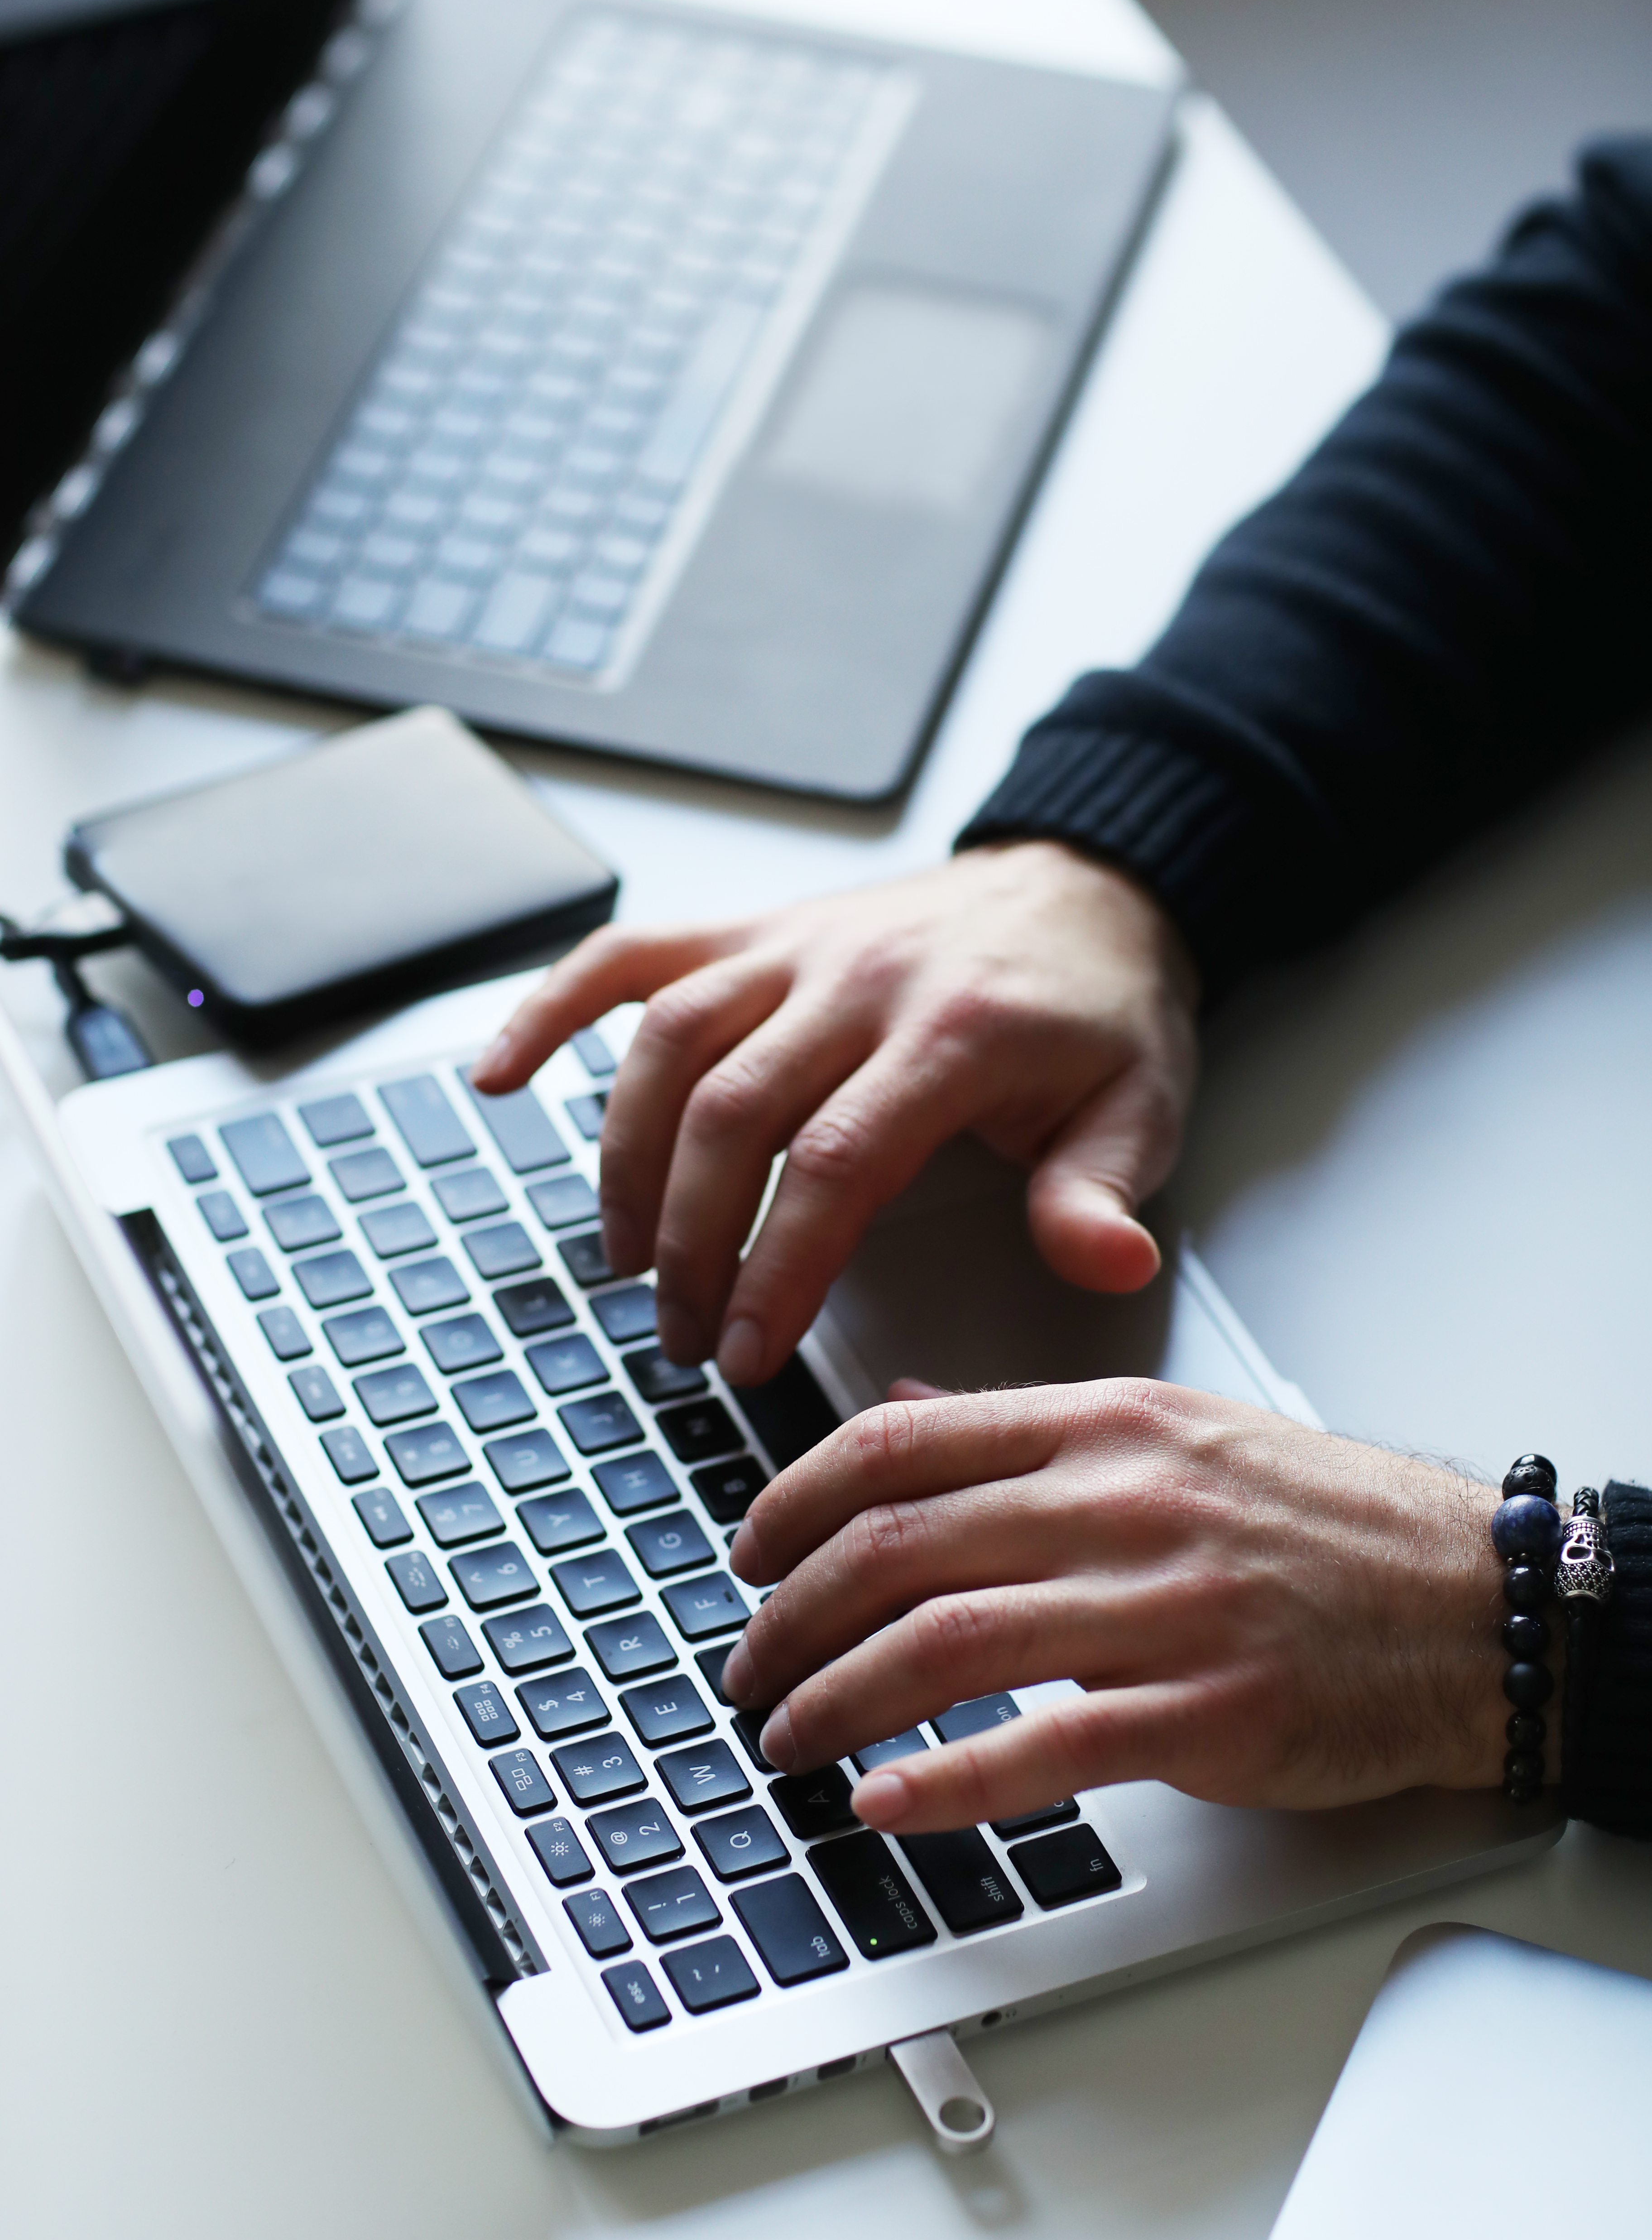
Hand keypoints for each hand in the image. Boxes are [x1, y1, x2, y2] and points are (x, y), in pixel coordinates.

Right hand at [471, 841, 1198, 1381]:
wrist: (1085, 886)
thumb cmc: (1099, 1013)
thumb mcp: (1142, 1106)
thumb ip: (1102, 1192)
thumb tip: (1106, 1265)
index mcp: (953, 1033)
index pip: (834, 1162)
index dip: (775, 1266)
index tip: (746, 1353)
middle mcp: (858, 979)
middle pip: (733, 1112)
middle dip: (692, 1242)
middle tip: (683, 1339)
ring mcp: (795, 945)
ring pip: (668, 1042)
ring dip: (626, 1158)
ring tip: (625, 1261)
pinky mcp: (754, 929)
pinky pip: (630, 957)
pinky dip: (552, 1008)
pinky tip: (498, 1074)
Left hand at [718, 1382, 1507, 1828]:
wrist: (1467, 1599)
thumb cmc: (1321, 1522)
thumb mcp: (1171, 1432)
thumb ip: (1027, 1430)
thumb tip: (909, 1412)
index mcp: (1105, 1425)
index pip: (902, 1444)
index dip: (795, 1502)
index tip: (748, 1553)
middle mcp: (1121, 1502)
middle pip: (899, 1549)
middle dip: (791, 1618)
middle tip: (749, 1667)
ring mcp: (1164, 1607)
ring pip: (946, 1645)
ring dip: (837, 1699)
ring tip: (788, 1737)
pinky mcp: (1206, 1713)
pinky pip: (1043, 1749)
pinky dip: (944, 1782)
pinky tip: (883, 1800)